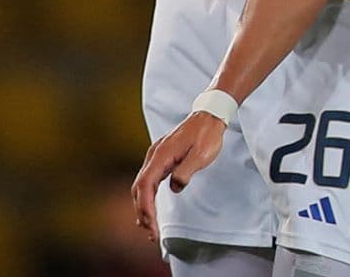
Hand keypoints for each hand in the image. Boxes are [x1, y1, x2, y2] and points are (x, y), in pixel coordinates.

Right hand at [131, 111, 227, 242]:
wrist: (209, 116)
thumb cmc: (206, 134)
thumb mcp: (201, 155)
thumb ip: (185, 172)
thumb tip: (174, 188)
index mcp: (161, 154)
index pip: (146, 184)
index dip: (146, 206)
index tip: (151, 224)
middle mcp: (154, 155)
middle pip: (140, 187)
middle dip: (143, 211)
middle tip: (151, 233)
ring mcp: (156, 156)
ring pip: (142, 184)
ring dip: (144, 206)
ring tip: (150, 227)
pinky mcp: (161, 157)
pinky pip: (149, 180)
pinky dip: (147, 196)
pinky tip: (150, 208)